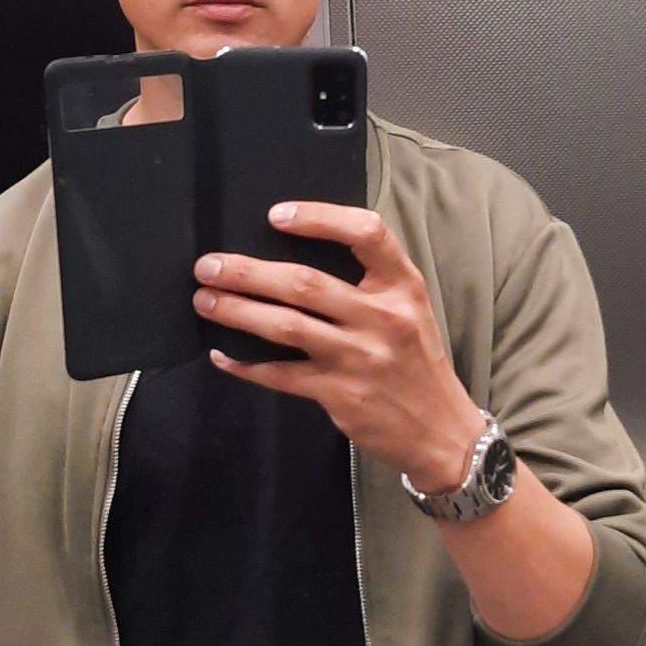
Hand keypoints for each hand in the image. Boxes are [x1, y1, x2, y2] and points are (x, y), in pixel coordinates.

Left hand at [192, 202, 483, 490]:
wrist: (442, 430)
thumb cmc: (416, 360)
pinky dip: (247, 365)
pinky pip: (282, 375)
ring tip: (204, 300)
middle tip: (208, 266)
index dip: (319, 218)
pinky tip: (222, 355)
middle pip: (306, 284)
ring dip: (238, 311)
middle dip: (248, 272)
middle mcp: (383, 318)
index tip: (276, 215)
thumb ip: (370, 281)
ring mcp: (360, 358)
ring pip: (286, 326)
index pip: (367, 233)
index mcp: (403, 286)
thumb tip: (298, 252)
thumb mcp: (411, 308)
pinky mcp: (340, 394)